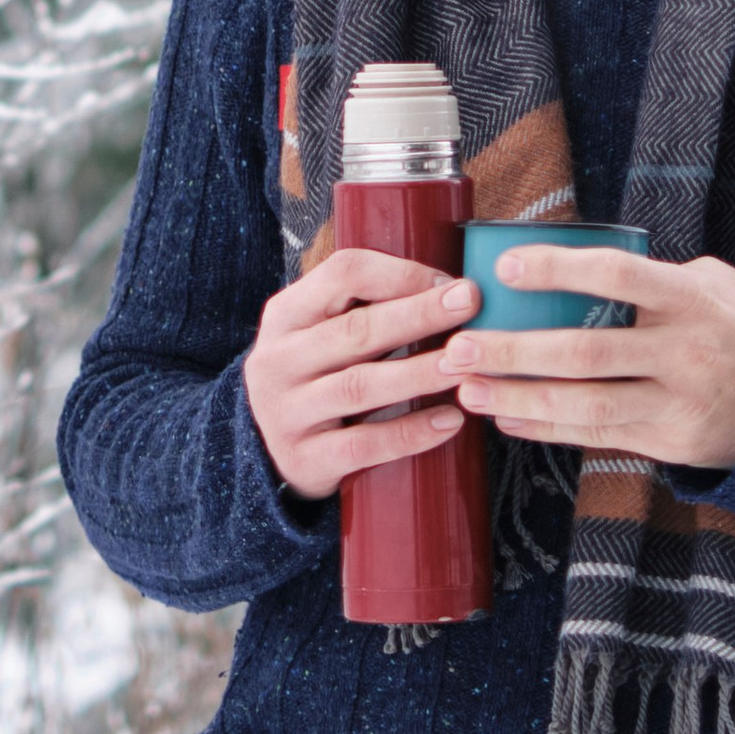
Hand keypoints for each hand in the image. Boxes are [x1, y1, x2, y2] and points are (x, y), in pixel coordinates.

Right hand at [244, 248, 478, 501]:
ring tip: (464, 363)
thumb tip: (448, 286)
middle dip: (419, 313)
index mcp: (285, 314)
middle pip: (355, 329)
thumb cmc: (313, 375)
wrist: (263, 449)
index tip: (449, 282)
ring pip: (360, 386)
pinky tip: (450, 420)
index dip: (400, 274)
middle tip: (471, 303)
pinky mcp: (305, 458)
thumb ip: (363, 306)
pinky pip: (364, 445)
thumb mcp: (317, 332)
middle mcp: (279, 360)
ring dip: (418, 372)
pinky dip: (410, 432)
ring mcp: (286, 412)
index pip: (341, 275)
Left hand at [441, 247, 734, 473]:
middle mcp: (686, 352)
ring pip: (586, 404)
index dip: (558, 269)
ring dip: (519, 397)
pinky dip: (547, 428)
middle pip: (586, 352)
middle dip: (514, 351)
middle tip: (458, 346)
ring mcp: (679, 402)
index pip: (617, 275)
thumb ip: (649, 272)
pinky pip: (598, 436)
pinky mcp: (671, 442)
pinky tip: (505, 416)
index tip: (505, 268)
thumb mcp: (710, 283)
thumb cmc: (730, 324)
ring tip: (467, 388)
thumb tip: (567, 257)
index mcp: (690, 299)